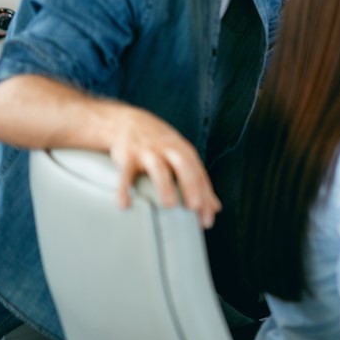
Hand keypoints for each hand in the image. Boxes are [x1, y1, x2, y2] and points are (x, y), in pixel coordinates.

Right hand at [106, 105, 220, 228]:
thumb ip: (197, 181)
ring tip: (168, 206)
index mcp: (183, 151)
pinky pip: (125, 173)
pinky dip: (124, 188)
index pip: (199, 174)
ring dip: (164, 185)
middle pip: (183, 166)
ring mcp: (147, 151)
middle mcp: (168, 149)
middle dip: (190, 185)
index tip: (207, 218)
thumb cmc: (159, 144)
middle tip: (194, 207)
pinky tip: (124, 204)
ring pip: (158, 168)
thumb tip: (215, 208)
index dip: (205, 196)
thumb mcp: (181, 156)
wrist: (127, 122)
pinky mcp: (127, 155)